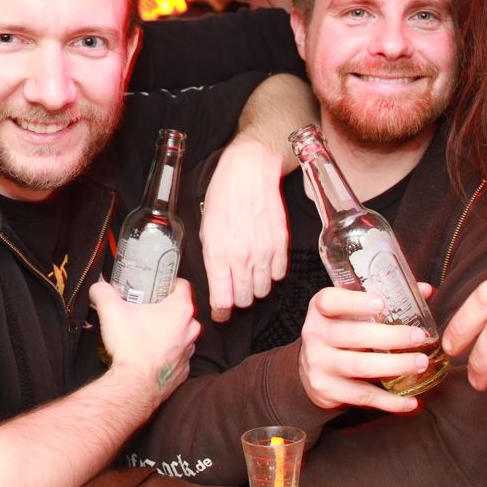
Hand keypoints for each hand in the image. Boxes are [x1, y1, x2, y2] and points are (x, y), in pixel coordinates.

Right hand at [91, 278, 201, 402]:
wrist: (134, 386)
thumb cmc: (130, 346)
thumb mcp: (111, 311)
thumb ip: (103, 292)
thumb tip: (98, 287)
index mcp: (180, 310)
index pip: (181, 285)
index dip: (168, 282)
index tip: (155, 286)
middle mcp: (190, 329)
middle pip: (180, 310)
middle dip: (163, 309)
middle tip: (144, 310)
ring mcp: (189, 351)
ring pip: (180, 334)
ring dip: (166, 332)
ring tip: (145, 334)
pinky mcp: (183, 370)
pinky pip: (176, 356)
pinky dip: (165, 354)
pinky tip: (149, 354)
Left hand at [200, 134, 289, 321]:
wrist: (249, 172)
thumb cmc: (223, 196)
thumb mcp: (205, 229)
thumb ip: (212, 259)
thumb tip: (217, 280)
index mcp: (218, 255)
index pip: (222, 301)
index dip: (220, 313)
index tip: (220, 314)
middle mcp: (242, 258)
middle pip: (244, 300)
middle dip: (238, 300)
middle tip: (235, 291)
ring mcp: (264, 252)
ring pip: (263, 290)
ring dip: (255, 288)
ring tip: (250, 276)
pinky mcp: (281, 244)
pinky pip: (279, 274)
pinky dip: (272, 274)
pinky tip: (264, 262)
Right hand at [298, 286, 433, 413]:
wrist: (310, 367)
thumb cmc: (341, 330)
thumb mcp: (352, 310)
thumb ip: (386, 298)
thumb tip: (426, 290)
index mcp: (321, 309)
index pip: (331, 301)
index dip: (355, 302)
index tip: (381, 303)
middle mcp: (315, 334)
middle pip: (353, 335)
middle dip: (390, 337)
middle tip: (419, 337)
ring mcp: (319, 364)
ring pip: (360, 366)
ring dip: (394, 366)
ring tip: (421, 363)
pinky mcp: (327, 390)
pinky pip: (362, 396)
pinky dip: (389, 401)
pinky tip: (411, 401)